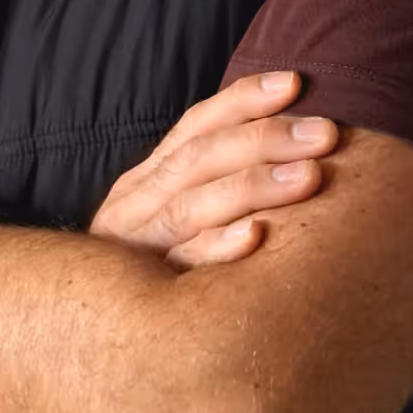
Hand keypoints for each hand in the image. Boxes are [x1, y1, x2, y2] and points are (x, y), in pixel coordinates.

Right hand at [89, 70, 338, 269]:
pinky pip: (183, 266)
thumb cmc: (156, 269)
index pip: (196, 125)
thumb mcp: (171, 217)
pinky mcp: (144, 293)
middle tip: (325, 133)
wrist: (87, 329)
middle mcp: (137, 202)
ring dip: (253, 186)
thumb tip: (290, 145)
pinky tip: (257, 236)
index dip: (243, 100)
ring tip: (310, 176)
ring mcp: (138, 245)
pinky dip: (217, 248)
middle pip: (199, 158)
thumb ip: (211, 186)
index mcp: (148, 178)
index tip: (294, 82)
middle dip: (264, 138)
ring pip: (192, 205)